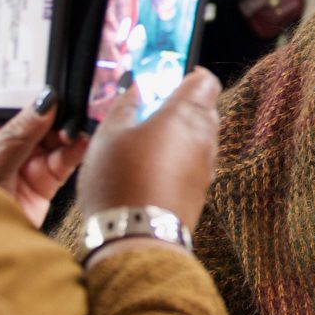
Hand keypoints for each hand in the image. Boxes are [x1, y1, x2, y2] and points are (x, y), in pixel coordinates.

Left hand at [0, 90, 88, 225]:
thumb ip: (21, 130)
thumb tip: (46, 99)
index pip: (13, 103)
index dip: (34, 94)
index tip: (55, 84)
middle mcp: (7, 144)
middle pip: (39, 119)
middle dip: (57, 114)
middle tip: (70, 108)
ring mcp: (27, 162)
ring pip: (56, 138)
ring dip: (68, 132)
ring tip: (76, 129)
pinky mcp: (45, 182)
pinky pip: (65, 160)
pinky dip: (76, 151)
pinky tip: (81, 142)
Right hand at [77, 69, 221, 229]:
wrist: (135, 240)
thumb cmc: (120, 184)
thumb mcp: (108, 136)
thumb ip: (124, 106)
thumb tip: (135, 90)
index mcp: (185, 116)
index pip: (205, 81)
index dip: (188, 74)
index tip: (166, 78)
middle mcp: (204, 139)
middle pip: (205, 108)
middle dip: (181, 104)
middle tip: (149, 110)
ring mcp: (206, 167)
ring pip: (201, 136)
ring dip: (180, 133)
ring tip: (145, 141)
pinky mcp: (201, 190)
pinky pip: (196, 162)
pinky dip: (180, 157)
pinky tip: (152, 167)